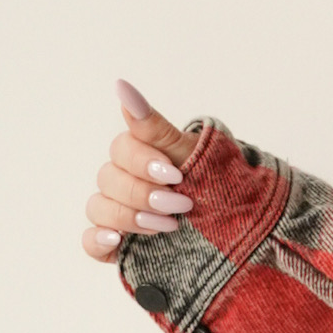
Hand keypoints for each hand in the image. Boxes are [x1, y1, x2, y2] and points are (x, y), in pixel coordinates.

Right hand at [81, 77, 197, 257]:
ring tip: (167, 226)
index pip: (121, 150)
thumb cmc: (215, 185)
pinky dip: (98, 241)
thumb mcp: (193, 156)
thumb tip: (122, 86)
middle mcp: (125, 182)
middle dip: (143, 193)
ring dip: (129, 216)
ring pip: (98, 208)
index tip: (177, 175)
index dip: (143, 162)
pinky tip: (117, 240)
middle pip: (108, 179)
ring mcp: (120, 214)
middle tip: (180, 205)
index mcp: (141, 155)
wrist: (240, 229)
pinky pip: (91, 243)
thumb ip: (155, 128)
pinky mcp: (119, 246)